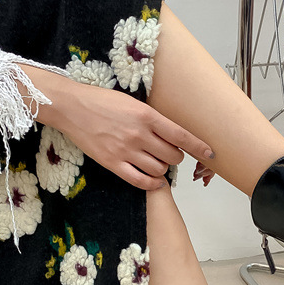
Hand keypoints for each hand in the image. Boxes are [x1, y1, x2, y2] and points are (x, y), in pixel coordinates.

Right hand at [16, 64, 213, 190]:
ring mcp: (126, 151)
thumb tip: (172, 134)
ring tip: (156, 162)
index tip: (211, 153)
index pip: (181, 135)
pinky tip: (154, 180)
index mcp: (147, 115)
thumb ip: (152, 119)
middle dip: (176, 157)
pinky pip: (140, 180)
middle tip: (169, 153)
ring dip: (163, 169)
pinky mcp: (113, 163)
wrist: (72, 108)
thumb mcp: (133, 103)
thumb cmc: (103, 102)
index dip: (199, 146)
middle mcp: (139, 134)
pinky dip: (152, 183)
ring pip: (159, 169)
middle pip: (172, 156)